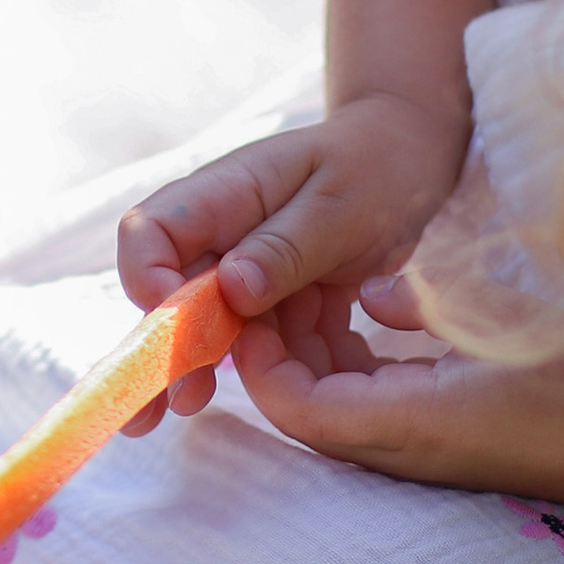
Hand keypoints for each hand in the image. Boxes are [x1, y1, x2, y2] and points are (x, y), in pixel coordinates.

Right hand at [116, 93, 468, 433]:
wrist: (414, 152)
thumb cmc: (379, 162)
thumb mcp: (341, 202)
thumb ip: (286, 246)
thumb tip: (229, 291)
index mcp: (225, 194)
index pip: (150, 233)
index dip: (149, 281)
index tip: (178, 329)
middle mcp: (220, 232)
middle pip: (165, 291)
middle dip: (158, 350)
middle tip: (154, 412)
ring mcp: (244, 264)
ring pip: (205, 322)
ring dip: (197, 367)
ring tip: (186, 411)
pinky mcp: (272, 292)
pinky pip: (256, 335)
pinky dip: (260, 365)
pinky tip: (275, 396)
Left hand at [230, 273, 563, 509]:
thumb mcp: (505, 321)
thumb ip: (427, 301)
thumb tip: (372, 289)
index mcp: (402, 423)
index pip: (291, 404)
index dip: (259, 355)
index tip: (253, 299)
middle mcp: (393, 447)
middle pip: (296, 406)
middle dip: (273, 346)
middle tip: (271, 282)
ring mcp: (408, 450)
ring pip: (324, 405)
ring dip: (306, 352)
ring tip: (305, 285)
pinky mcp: (427, 442)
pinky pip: (359, 405)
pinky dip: (341, 363)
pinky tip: (348, 314)